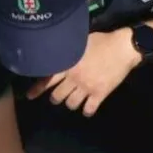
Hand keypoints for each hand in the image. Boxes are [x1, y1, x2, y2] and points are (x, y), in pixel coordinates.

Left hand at [25, 29, 140, 116]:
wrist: (123, 48)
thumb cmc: (102, 41)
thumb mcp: (80, 42)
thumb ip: (68, 50)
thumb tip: (57, 51)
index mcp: (68, 64)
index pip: (47, 79)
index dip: (37, 89)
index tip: (29, 96)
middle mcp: (74, 78)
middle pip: (58, 96)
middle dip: (56, 97)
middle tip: (58, 96)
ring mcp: (87, 87)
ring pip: (71, 104)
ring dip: (71, 103)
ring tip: (73, 100)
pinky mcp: (100, 93)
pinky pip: (89, 109)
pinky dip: (87, 111)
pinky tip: (87, 109)